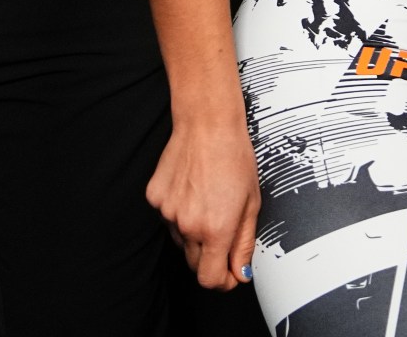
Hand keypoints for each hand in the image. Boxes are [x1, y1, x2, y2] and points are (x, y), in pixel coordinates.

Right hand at [146, 120, 261, 291]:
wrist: (207, 124)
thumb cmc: (234, 157)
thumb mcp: (251, 203)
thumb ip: (244, 243)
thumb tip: (240, 272)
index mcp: (215, 229)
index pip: (210, 280)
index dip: (222, 282)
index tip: (229, 274)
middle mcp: (188, 225)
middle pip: (195, 264)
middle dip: (211, 256)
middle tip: (224, 231)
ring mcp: (167, 212)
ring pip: (181, 240)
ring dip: (194, 232)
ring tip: (208, 201)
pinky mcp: (155, 198)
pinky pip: (167, 218)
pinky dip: (179, 212)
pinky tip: (192, 189)